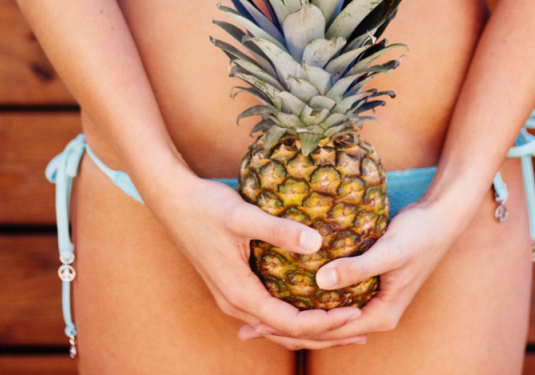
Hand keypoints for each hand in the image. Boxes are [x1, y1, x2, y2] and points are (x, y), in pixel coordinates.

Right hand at [153, 176, 368, 348]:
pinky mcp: (233, 284)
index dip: (325, 323)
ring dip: (312, 327)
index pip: (290, 323)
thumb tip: (317, 242)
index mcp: (239, 292)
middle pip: (286, 332)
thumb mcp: (243, 215)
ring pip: (278, 325)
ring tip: (347, 322)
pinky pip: (269, 311)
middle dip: (325, 334)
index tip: (355, 312)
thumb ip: (279, 230)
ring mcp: (232, 295)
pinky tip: (314, 303)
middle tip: (363, 329)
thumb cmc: (205, 206)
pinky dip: (295, 314)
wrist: (171, 199)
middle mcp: (235, 302)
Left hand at [239, 196, 469, 344]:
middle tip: (246, 326)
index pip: (327, 332)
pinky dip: (309, 301)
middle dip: (285, 330)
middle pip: (323, 332)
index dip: (291, 329)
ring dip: (294, 317)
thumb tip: (321, 283)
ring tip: (257, 314)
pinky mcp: (368, 286)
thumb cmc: (419, 235)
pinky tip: (286, 291)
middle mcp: (374, 314)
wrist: (442, 219)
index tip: (258, 322)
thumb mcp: (389, 252)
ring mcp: (371, 302)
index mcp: (380, 316)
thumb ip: (356, 269)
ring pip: (325, 319)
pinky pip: (332, 301)